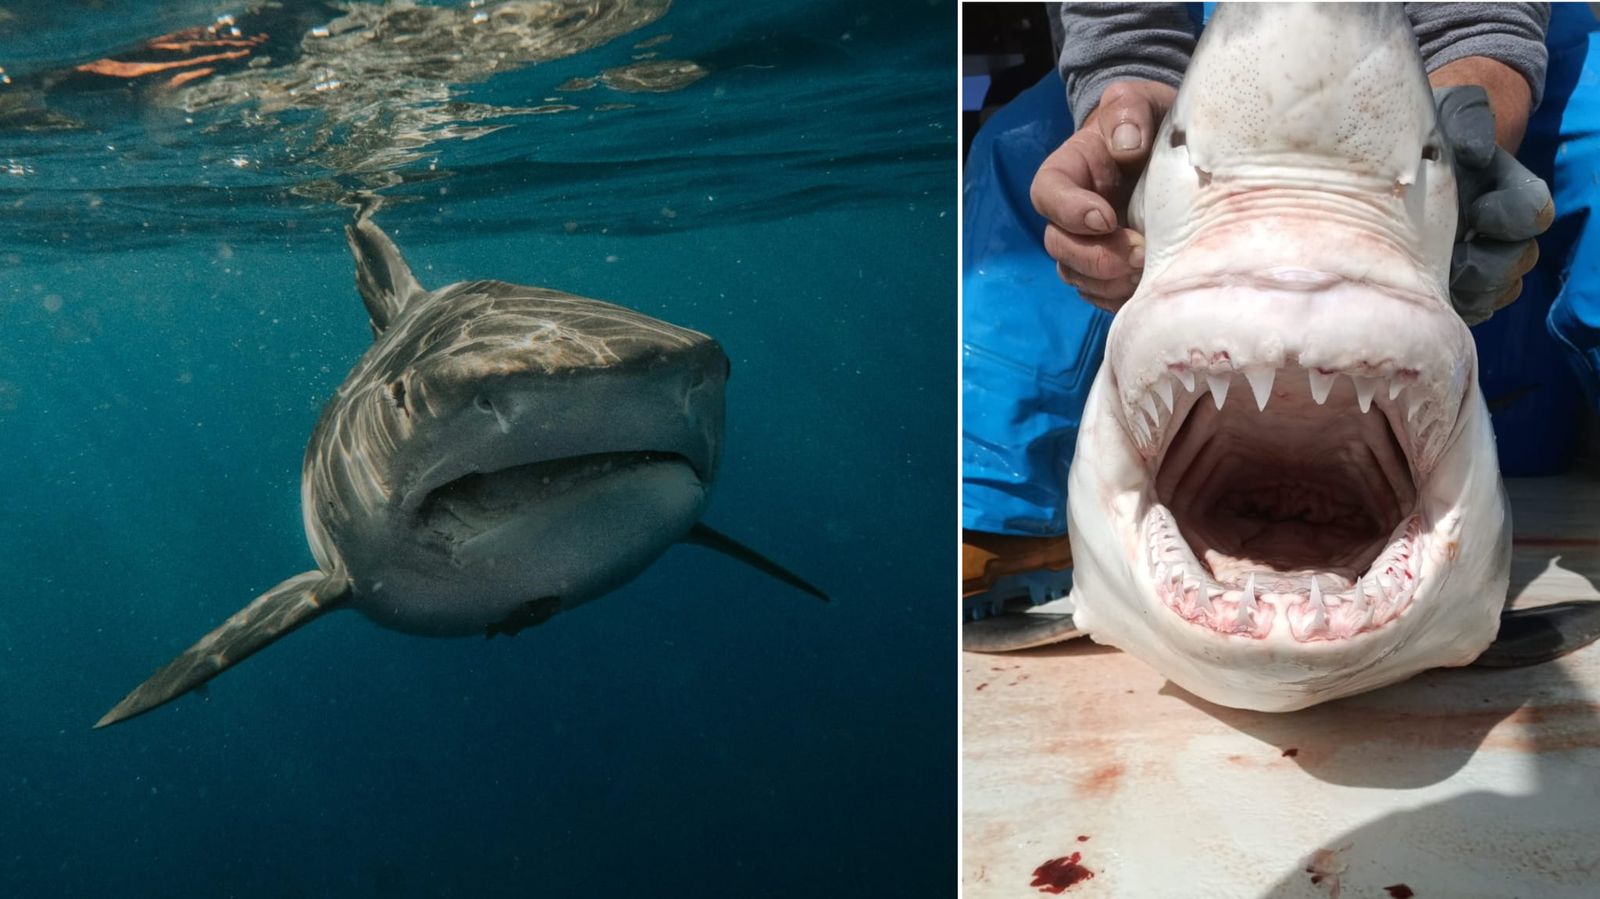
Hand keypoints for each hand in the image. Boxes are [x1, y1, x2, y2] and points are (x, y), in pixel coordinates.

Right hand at [1030, 80, 1176, 311]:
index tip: (1106, 218)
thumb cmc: (1145, 122)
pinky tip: (1148, 288)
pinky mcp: (1107, 268)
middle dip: (1095, 257)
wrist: (1165, 148)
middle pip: (1059, 245)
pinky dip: (1119, 297)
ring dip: (1108, 282)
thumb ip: (1128, 112)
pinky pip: (1100, 294)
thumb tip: (1127, 145)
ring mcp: (1086, 244)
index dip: (1070, 212)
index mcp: (1067, 172)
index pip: (1048, 195)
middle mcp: (1068, 214)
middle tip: (1138, 255)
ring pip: (1077, 276)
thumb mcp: (1137, 101)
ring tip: (1147, 273)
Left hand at [1434, 85, 1554, 323]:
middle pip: (1519, 262)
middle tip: (1449, 260)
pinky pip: (1472, 312)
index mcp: (1510, 191)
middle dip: (1486, 267)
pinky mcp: (1458, 289)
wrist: (1401, 163)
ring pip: (1498, 292)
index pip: (1534, 213)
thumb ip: (1470, 123)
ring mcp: (1483, 262)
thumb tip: (1475, 155)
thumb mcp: (1451, 114)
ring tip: (1433, 279)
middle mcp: (1504, 231)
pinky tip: (1424, 294)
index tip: (1476, 212)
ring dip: (1469, 292)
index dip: (1509, 218)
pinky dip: (1453, 308)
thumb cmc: (1431, 134)